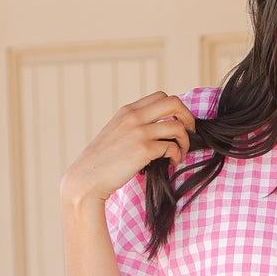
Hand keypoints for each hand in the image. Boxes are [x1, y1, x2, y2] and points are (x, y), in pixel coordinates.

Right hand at [59, 88, 195, 212]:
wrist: (87, 179)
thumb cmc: (102, 163)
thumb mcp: (115, 134)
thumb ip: (132, 127)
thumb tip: (154, 130)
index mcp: (128, 111)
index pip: (161, 97)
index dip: (175, 109)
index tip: (178, 124)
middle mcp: (134, 116)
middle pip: (174, 103)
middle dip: (188, 117)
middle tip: (189, 134)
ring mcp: (139, 132)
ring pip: (178, 126)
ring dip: (185, 141)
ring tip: (179, 154)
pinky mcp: (143, 150)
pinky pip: (172, 146)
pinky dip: (177, 155)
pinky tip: (172, 163)